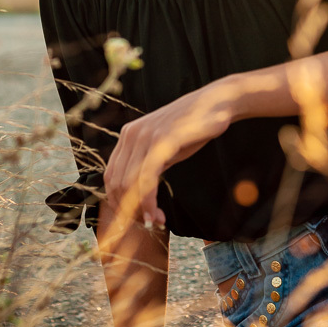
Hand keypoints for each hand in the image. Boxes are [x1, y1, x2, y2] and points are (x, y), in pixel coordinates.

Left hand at [104, 79, 236, 226]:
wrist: (217, 103)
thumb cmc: (194, 127)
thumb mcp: (166, 148)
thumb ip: (149, 165)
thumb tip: (139, 196)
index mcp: (128, 135)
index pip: (111, 175)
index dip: (118, 201)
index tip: (136, 217)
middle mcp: (131, 134)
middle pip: (116, 183)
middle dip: (129, 210)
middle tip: (149, 223)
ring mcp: (145, 137)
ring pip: (129, 184)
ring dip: (140, 210)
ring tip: (156, 221)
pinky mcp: (161, 141)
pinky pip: (147, 178)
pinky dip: (148, 201)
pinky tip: (157, 213)